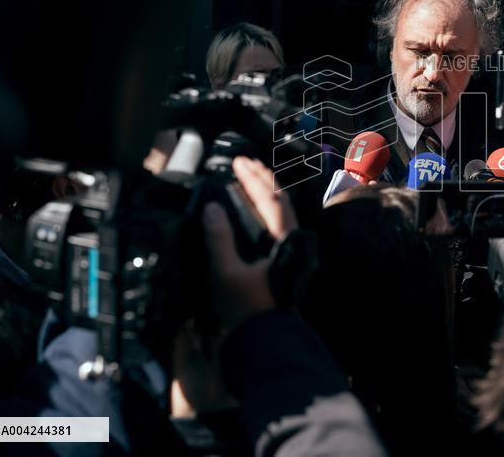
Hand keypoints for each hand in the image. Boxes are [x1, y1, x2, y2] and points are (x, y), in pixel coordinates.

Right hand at [202, 156, 298, 331]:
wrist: (265, 340)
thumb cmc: (246, 308)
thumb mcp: (225, 273)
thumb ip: (219, 238)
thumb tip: (212, 208)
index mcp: (282, 240)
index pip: (270, 199)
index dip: (253, 178)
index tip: (238, 163)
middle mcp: (291, 241)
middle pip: (281, 201)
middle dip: (262, 179)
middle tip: (245, 163)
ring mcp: (290, 250)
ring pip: (282, 212)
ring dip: (265, 192)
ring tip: (249, 178)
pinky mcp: (285, 261)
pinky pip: (278, 224)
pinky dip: (266, 210)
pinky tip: (253, 209)